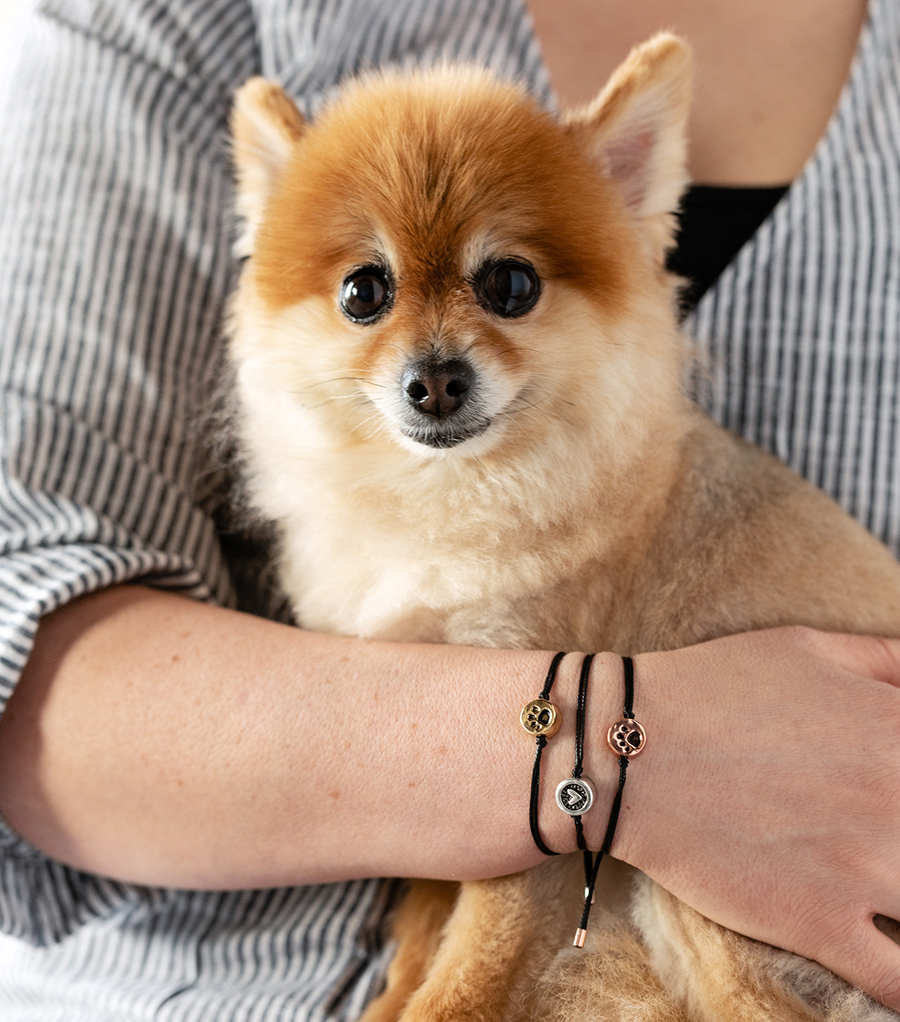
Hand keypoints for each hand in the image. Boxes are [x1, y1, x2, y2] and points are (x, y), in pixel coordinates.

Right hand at [615, 627, 899, 1008]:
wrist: (627, 750)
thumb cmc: (713, 688)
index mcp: (899, 730)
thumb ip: (889, 661)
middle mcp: (899, 800)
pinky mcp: (822, 926)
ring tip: (880, 883)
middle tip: (872, 830)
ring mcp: (866, 870)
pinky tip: (894, 958)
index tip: (893, 792)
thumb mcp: (808, 648)